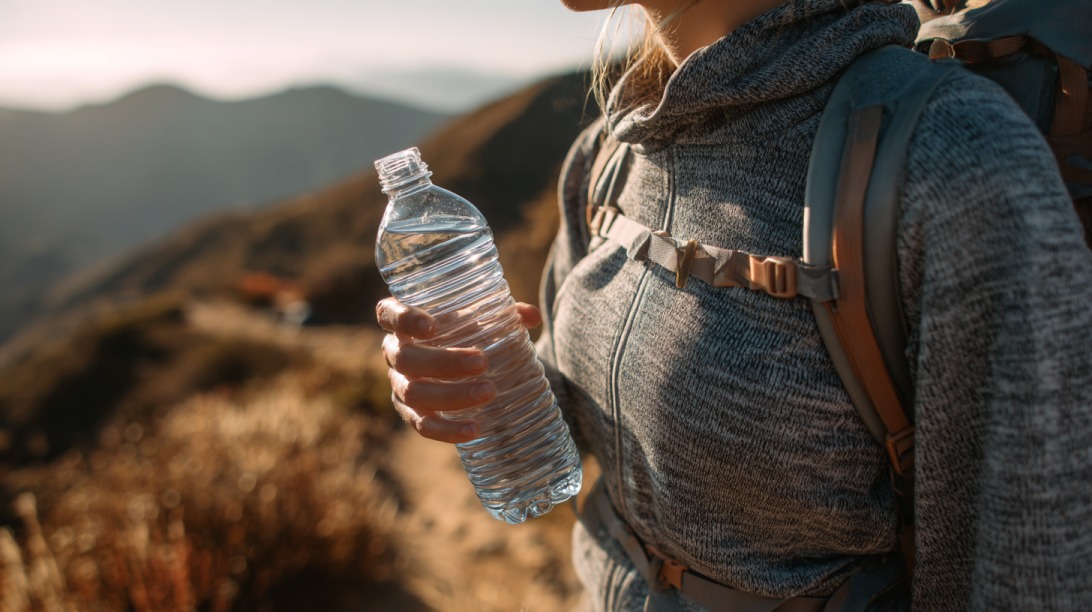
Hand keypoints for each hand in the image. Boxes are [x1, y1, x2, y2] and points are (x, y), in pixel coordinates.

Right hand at [376, 297, 542, 443]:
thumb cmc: (464, 330)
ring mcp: (400, 384)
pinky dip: (447, 430)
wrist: (458, 362)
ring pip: (413, 394)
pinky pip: (423, 425)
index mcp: (402, 321)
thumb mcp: (479, 317)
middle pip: (405, 358)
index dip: (403, 318)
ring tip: (489, 392)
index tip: (431, 326)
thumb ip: (506, 314)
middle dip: (443, 362)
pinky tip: (474, 429)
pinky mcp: (410, 413)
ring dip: (451, 395)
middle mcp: (394, 352)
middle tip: (482, 362)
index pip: (388, 314)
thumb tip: (532, 317)